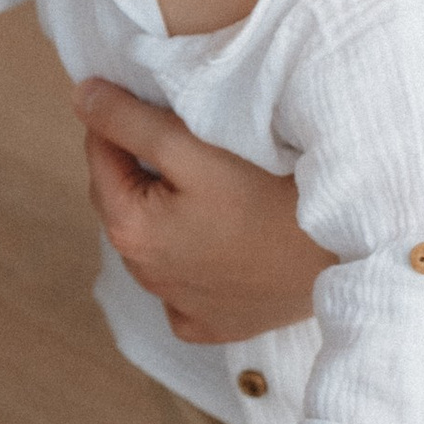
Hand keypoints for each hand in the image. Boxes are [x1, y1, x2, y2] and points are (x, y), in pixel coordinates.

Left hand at [73, 79, 332, 340]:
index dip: (126, 122)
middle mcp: (143, 275)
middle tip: (200, 147)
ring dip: (167, 213)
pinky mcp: (212, 325)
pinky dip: (193, 263)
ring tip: (219, 193)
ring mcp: (178, 305)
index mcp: (128, 228)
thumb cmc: (270, 195)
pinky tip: (226, 244)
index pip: (100, 153)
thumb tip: (81, 98)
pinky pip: (184, 288)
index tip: (169, 110)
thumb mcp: (195, 148)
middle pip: (124, 199)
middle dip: (145, 168)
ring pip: (152, 241)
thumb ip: (130, 123)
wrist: (342, 252)